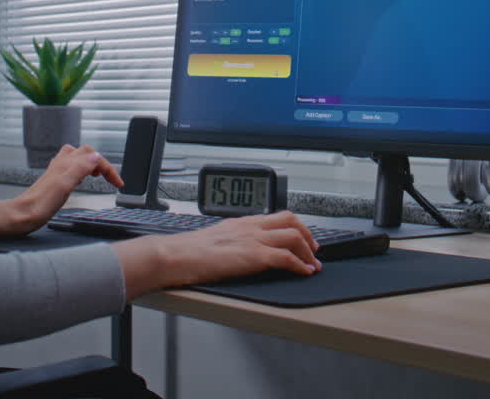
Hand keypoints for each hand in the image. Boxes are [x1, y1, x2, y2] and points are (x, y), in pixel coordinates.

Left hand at [0, 144, 122, 234]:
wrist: (20, 215)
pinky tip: (81, 179)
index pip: (94, 157)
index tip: (118, 184)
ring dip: (92, 163)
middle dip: (102, 163)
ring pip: (78, 158)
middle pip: (86, 153)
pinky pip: (70, 167)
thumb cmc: (39, 205)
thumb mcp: (63, 186)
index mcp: (65, 165)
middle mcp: (61, 165)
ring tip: (99, 175)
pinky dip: (81, 169)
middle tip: (111, 179)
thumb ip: (79, 169)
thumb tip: (96, 156)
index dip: (109, 169)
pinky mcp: (53, 181)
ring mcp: (56, 172)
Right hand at [112, 211, 320, 299]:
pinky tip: (304, 272)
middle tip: (313, 250)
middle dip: (308, 235)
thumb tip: (237, 253)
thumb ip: (230, 242)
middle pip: (291, 220)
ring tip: (312, 265)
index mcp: (240, 221)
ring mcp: (252, 239)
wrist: (176, 255)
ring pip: (294, 236)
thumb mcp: (214, 240)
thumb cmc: (187, 252)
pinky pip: (286, 257)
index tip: (301, 239)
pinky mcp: (253, 255)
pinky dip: (300, 265)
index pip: (276, 216)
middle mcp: (249, 226)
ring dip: (308, 252)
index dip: (295, 227)